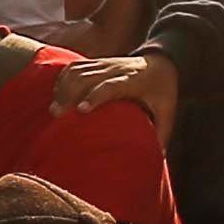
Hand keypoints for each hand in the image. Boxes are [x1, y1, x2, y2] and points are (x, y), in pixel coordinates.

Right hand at [44, 51, 180, 135]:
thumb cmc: (164, 92)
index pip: (110, 85)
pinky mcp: (98, 62)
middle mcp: (116, 69)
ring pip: (78, 70)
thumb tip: (156, 160)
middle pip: (87, 77)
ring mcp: (105, 64)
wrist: (163, 63)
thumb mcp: (168, 112)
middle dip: (70, 94)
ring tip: (54, 110)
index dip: (94, 96)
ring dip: (63, 88)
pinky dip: (63, 79)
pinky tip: (57, 95)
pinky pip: (75, 66)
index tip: (81, 111)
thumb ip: (162, 134)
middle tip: (57, 115)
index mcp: (134, 81)